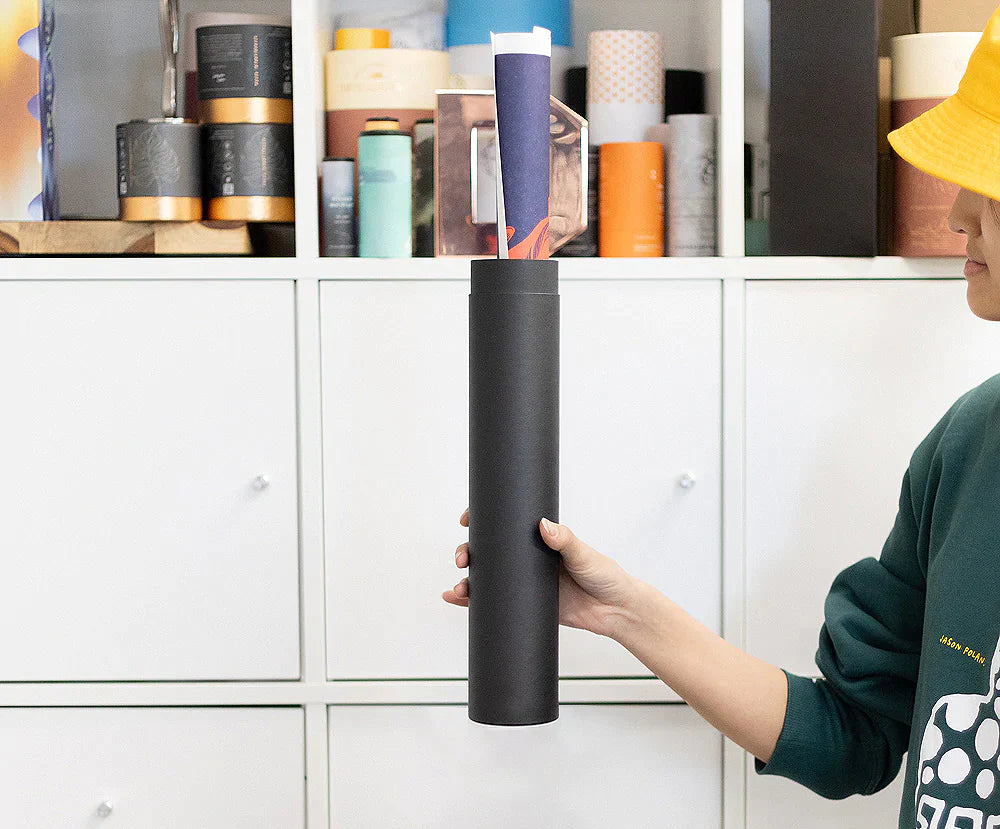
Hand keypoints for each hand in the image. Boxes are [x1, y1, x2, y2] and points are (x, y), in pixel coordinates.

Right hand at [442, 508, 640, 639]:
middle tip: (463, 559)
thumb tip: (544, 525)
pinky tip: (456, 600)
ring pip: (485, 578)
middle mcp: (526, 560)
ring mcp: (523, 583)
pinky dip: (472, 602)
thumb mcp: (584, 555)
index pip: (504, 526)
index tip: (466, 520)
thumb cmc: (605, 576)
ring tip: (459, 588)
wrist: (615, 611)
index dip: (481, 522)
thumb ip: (566, 540)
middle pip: (487, 552)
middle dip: (467, 553)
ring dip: (466, 580)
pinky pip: (493, 603)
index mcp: (538, 541)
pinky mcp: (524, 605)